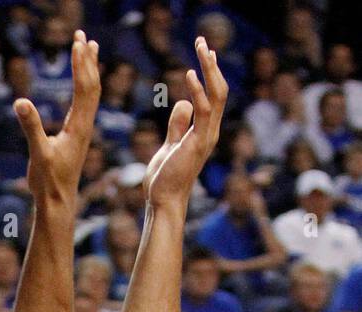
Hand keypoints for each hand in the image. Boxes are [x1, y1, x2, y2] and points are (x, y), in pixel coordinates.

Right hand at [13, 31, 99, 205]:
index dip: (81, 65)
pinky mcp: (77, 134)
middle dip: (87, 59)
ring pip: (91, 92)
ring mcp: (82, 129)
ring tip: (88, 47)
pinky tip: (81, 80)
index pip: (84, 88)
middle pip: (91, 85)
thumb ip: (31, 127)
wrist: (58, 200)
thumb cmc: (48, 180)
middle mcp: (85, 124)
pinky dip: (84, 84)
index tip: (77, 43)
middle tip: (81, 35)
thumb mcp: (38, 153)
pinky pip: (85, 102)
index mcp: (78, 126)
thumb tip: (20, 102)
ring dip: (89, 69)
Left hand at [142, 38, 227, 212]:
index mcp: (204, 130)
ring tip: (201, 47)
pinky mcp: (197, 142)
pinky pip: (203, 110)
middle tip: (202, 40)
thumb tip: (184, 102)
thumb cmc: (163, 179)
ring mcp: (206, 136)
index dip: (209, 73)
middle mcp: (210, 130)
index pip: (212, 95)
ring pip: (216, 95)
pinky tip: (191, 73)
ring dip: (209, 69)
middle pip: (219, 89)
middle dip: (211, 64)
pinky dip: (198, 90)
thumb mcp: (170, 145)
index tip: (203, 52)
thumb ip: (178, 125)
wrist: (162, 201)